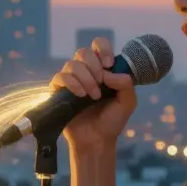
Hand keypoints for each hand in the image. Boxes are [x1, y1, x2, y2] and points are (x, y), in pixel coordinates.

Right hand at [50, 36, 137, 152]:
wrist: (97, 140)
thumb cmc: (112, 121)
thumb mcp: (128, 102)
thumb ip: (126, 84)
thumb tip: (108, 72)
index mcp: (101, 69)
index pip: (98, 45)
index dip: (103, 49)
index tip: (109, 64)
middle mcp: (85, 71)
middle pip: (83, 52)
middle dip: (94, 66)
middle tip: (101, 83)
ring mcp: (71, 80)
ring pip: (72, 64)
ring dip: (85, 78)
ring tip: (93, 96)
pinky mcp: (58, 91)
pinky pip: (60, 77)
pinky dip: (72, 83)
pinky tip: (81, 95)